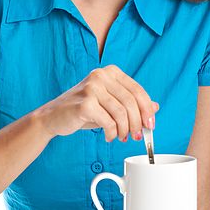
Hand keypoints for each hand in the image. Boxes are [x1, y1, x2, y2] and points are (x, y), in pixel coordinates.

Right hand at [32, 65, 158, 142]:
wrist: (53, 117)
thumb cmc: (83, 110)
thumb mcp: (110, 104)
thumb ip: (131, 103)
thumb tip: (156, 107)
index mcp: (111, 72)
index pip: (138, 91)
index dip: (147, 110)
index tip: (150, 125)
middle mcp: (101, 76)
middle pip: (131, 102)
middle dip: (138, 123)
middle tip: (137, 136)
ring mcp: (92, 88)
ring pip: (121, 113)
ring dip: (125, 130)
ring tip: (121, 137)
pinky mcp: (84, 103)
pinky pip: (108, 122)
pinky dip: (112, 133)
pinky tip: (109, 136)